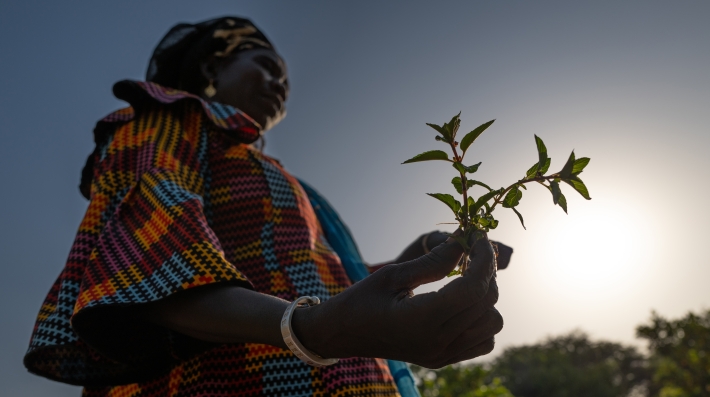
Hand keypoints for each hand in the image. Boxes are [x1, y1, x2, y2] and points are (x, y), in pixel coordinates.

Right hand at [293, 233, 501, 367]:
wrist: (342, 334)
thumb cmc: (361, 299)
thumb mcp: (393, 274)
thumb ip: (433, 260)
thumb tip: (465, 240)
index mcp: (420, 321)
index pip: (471, 289)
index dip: (482, 258)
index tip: (478, 236)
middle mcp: (436, 343)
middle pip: (485, 303)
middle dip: (486, 270)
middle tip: (472, 248)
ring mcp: (442, 355)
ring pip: (492, 323)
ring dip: (485, 296)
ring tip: (466, 276)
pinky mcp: (444, 359)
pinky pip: (483, 341)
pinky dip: (482, 318)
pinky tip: (463, 302)